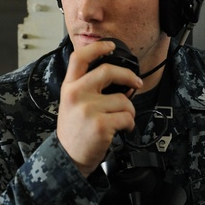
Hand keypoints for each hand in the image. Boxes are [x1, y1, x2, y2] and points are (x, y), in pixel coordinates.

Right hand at [56, 40, 142, 176]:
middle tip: (136, 83)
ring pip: (123, 100)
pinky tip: (121, 129)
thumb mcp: (70, 104)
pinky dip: (129, 124)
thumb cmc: (74, 131)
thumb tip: (116, 75)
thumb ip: (85, 87)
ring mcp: (88, 109)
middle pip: (108, 71)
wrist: (68, 158)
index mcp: (69, 87)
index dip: (97, 48)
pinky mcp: (100, 124)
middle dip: (128, 76)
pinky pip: (127, 117)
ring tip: (120, 120)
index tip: (110, 46)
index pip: (80, 58)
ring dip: (129, 111)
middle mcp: (76, 94)